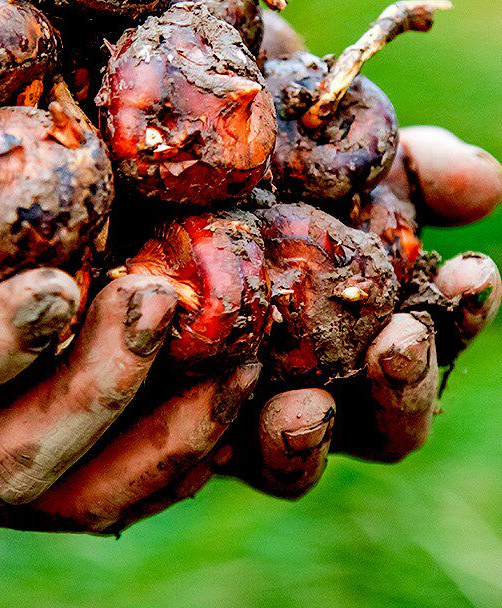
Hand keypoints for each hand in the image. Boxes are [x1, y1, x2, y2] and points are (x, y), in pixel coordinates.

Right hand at [0, 149, 198, 533]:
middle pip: (10, 466)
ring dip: (165, 434)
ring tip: (235, 356)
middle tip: (161, 301)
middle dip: (95, 389)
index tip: (58, 285)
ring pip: (78, 496)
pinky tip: (234, 395)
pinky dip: (177, 448)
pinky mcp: (11, 471)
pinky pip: (108, 484)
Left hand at [209, 126, 501, 497]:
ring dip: (311, 438)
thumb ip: (405, 168)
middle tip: (401, 338)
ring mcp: (245, 407)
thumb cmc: (242, 171)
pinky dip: (215, 439)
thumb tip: (487, 181)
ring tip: (305, 406)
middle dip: (405, 387)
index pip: (431, 335)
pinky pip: (203, 456)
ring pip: (298, 456)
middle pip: (387, 422)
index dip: (464, 313)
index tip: (474, 270)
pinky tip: (208, 409)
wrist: (141, 181)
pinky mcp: (176, 419)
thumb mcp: (323, 151)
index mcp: (360, 323)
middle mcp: (312, 376)